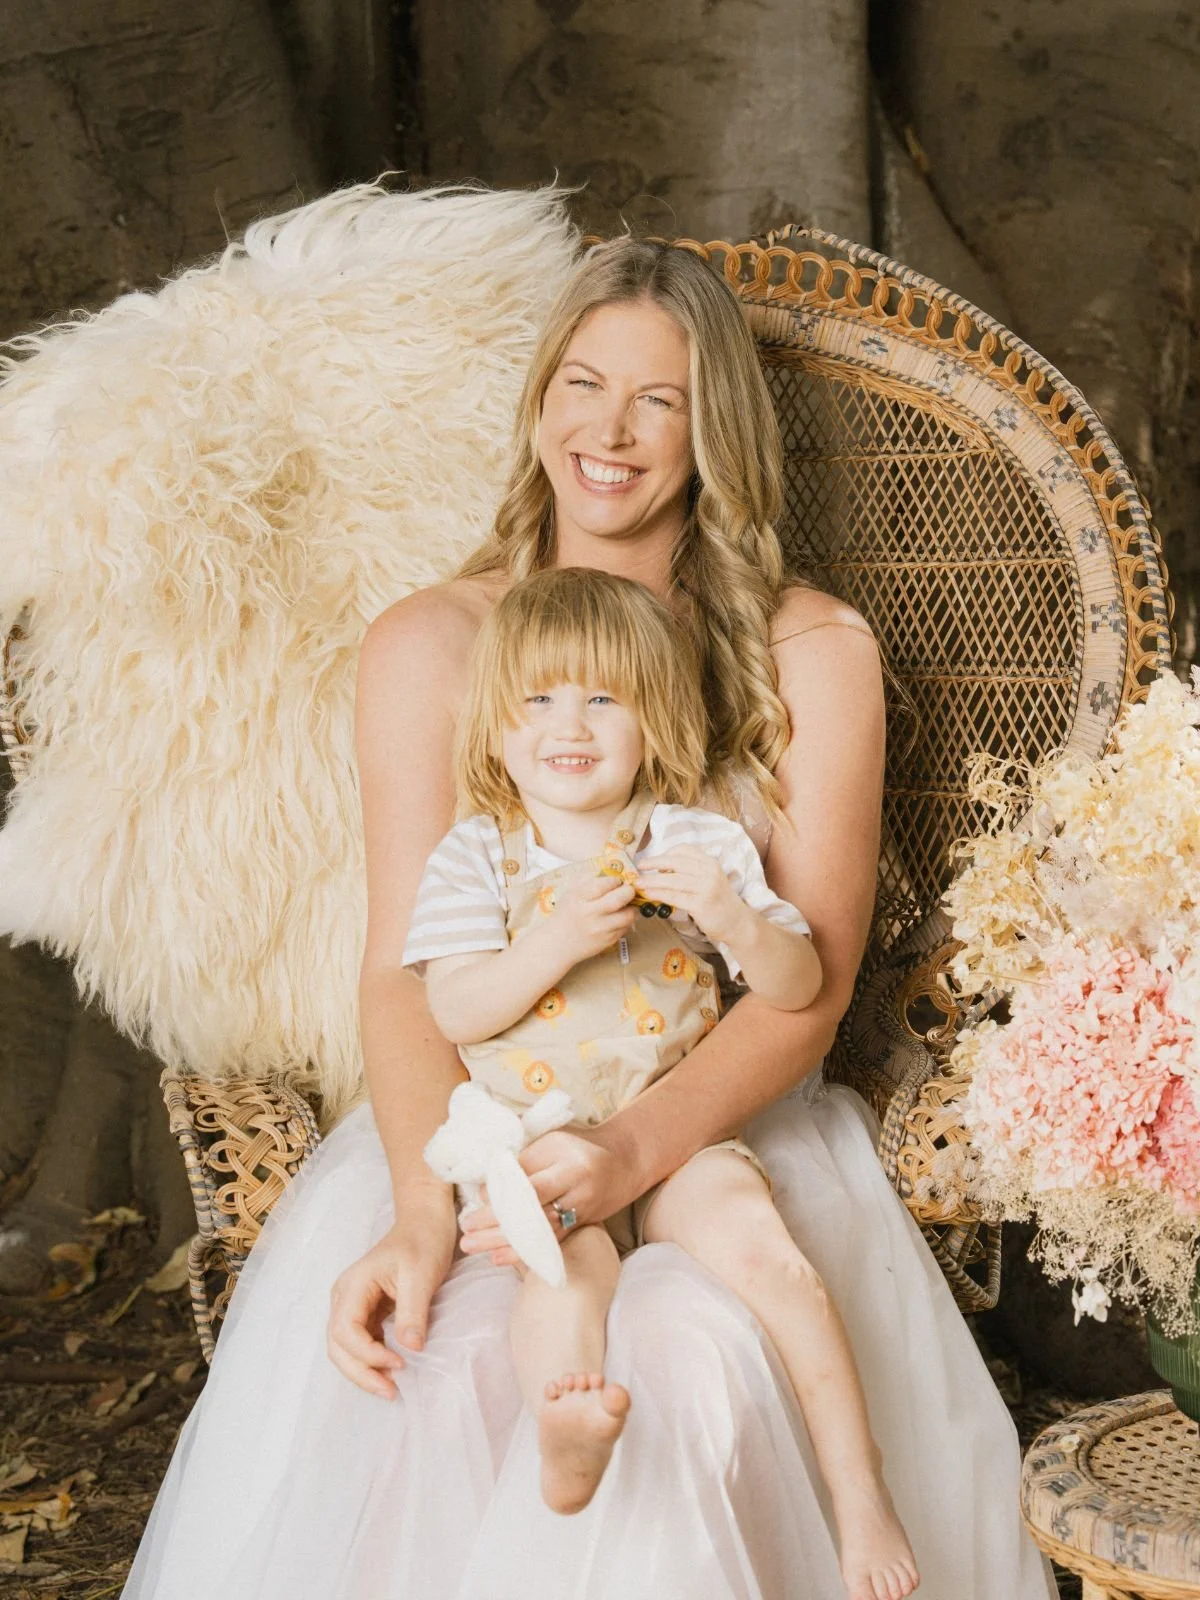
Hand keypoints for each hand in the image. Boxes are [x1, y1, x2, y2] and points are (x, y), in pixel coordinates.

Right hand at [327, 1197, 456, 1398]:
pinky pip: (360, 1343)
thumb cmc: (423, 1241)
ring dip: (363, 1371)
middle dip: (360, 1372)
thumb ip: (412, 1311)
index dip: (368, 1354)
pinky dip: (371, 1361)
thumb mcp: (421, 1274)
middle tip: (391, 1392)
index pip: (345, 1331)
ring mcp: (354, 1305)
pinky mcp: (367, 1312)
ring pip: (345, 1349)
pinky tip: (391, 1372)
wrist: (425, 1221)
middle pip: (338, 1346)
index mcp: (353, 1285)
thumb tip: (410, 1349)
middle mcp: (345, 1297)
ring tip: (391, 1389)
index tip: (401, 1362)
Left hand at [459, 1125, 638, 1265]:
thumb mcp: (553, 1142)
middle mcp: (578, 1189)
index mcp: (569, 1162)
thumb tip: (487, 1186)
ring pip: (540, 1232)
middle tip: (466, 1232)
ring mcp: (582, 1210)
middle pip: (534, 1211)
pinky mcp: (582, 1226)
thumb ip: (524, 1160)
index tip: (477, 1200)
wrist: (623, 1161)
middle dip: (496, 1224)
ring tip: (473, 1247)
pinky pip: (550, 1243)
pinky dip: (524, 1252)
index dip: (504, 1194)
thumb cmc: (578, 1146)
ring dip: (504, 1242)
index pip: (533, 1183)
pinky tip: (498, 1257)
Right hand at [550, 870, 637, 964]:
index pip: (603, 884)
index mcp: (580, 898)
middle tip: (627, 890)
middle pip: (619, 899)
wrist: (558, 943)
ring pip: (628, 915)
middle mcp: (591, 914)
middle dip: (628, 891)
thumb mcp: (571, 892)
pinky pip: (626, 928)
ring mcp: (601, 929)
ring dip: (632, 907)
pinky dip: (626, 920)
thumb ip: (589, 878)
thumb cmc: (566, 913)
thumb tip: (611, 870)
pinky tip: (620, 917)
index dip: (615, 880)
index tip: (617, 880)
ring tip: (627, 904)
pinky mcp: (608, 941)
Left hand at [635, 846, 745, 945]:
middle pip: (675, 862)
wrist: (737, 923)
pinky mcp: (701, 904)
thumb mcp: (709, 879)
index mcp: (710, 862)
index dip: (665, 854)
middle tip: (639, 866)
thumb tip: (661, 869)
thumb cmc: (718, 901)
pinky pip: (675, 896)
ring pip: (673, 879)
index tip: (653, 861)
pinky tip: (650, 894)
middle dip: (654, 863)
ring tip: (639, 883)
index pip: (684, 850)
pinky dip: (660, 894)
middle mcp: (709, 871)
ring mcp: (706, 887)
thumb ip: (691, 871)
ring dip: (653, 880)